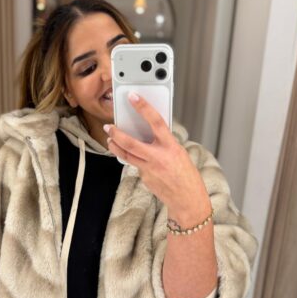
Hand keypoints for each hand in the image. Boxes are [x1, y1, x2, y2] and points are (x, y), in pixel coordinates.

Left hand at [104, 93, 210, 217]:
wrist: (188, 200)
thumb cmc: (187, 176)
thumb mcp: (180, 153)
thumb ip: (164, 143)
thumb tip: (149, 133)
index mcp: (171, 147)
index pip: (155, 122)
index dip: (144, 107)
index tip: (133, 97)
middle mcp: (158, 157)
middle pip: (130, 142)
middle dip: (116, 133)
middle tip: (108, 126)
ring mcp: (149, 169)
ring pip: (126, 155)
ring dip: (115, 146)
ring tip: (110, 140)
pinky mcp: (144, 178)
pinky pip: (135, 166)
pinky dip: (134, 160)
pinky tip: (136, 160)